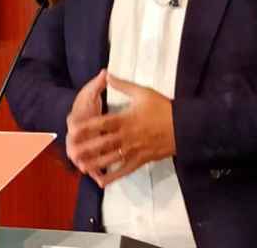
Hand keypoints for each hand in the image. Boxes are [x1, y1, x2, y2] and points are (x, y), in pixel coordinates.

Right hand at [65, 70, 106, 172]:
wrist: (80, 115)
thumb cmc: (86, 104)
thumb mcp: (91, 92)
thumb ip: (97, 84)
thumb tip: (105, 72)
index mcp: (77, 118)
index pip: (73, 121)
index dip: (73, 125)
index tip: (73, 128)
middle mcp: (76, 135)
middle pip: (73, 143)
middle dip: (75, 150)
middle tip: (76, 156)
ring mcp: (81, 147)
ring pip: (81, 158)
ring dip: (85, 165)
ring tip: (90, 172)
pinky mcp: (89, 156)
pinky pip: (92, 167)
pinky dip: (95, 174)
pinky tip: (102, 180)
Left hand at [70, 73, 176, 187]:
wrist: (185, 127)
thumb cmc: (163, 108)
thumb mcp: (143, 92)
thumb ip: (123, 85)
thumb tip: (108, 74)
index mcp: (126, 119)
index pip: (102, 124)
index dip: (86, 127)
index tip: (72, 130)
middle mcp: (127, 136)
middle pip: (103, 143)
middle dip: (86, 148)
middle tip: (71, 152)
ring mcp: (134, 150)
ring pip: (111, 158)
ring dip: (95, 163)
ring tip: (80, 166)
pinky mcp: (141, 160)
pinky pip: (125, 170)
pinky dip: (113, 177)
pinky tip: (102, 182)